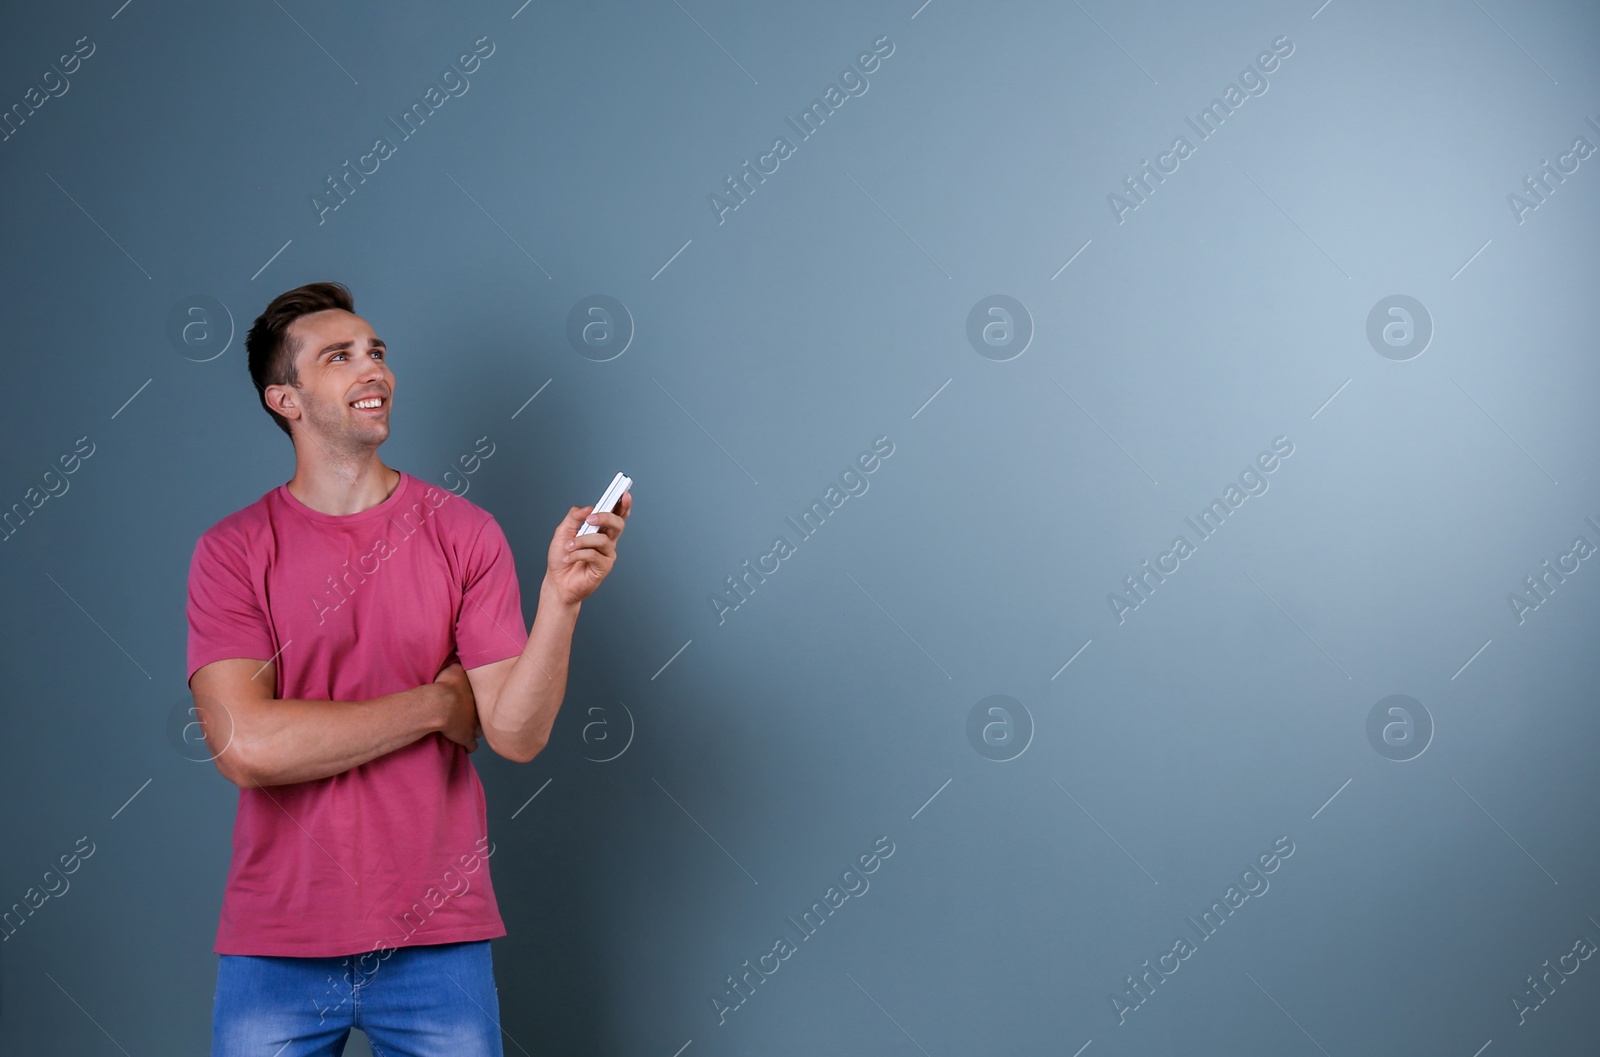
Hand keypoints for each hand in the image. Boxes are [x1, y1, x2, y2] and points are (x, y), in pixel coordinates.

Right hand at [433, 661, 479, 752]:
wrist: (441, 704)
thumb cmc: (446, 685)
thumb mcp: (453, 669)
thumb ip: (459, 668)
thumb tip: (459, 664)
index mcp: (476, 694)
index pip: (483, 697)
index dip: (477, 699)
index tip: (470, 698)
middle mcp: (478, 710)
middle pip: (483, 713)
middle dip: (478, 714)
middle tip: (471, 713)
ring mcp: (474, 725)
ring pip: (479, 729)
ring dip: (475, 729)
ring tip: (471, 730)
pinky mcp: (466, 737)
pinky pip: (471, 745)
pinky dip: (469, 746)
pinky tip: (468, 747)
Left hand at [546, 491, 630, 606]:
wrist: (557, 581)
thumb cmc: (562, 557)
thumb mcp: (563, 531)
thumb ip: (575, 516)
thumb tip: (589, 508)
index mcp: (600, 530)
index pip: (617, 515)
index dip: (623, 505)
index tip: (624, 494)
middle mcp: (607, 541)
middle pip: (618, 524)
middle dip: (605, 517)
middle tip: (590, 519)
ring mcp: (607, 554)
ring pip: (603, 539)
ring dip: (582, 541)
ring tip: (569, 546)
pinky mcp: (604, 567)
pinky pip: (593, 555)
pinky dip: (578, 554)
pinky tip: (569, 558)